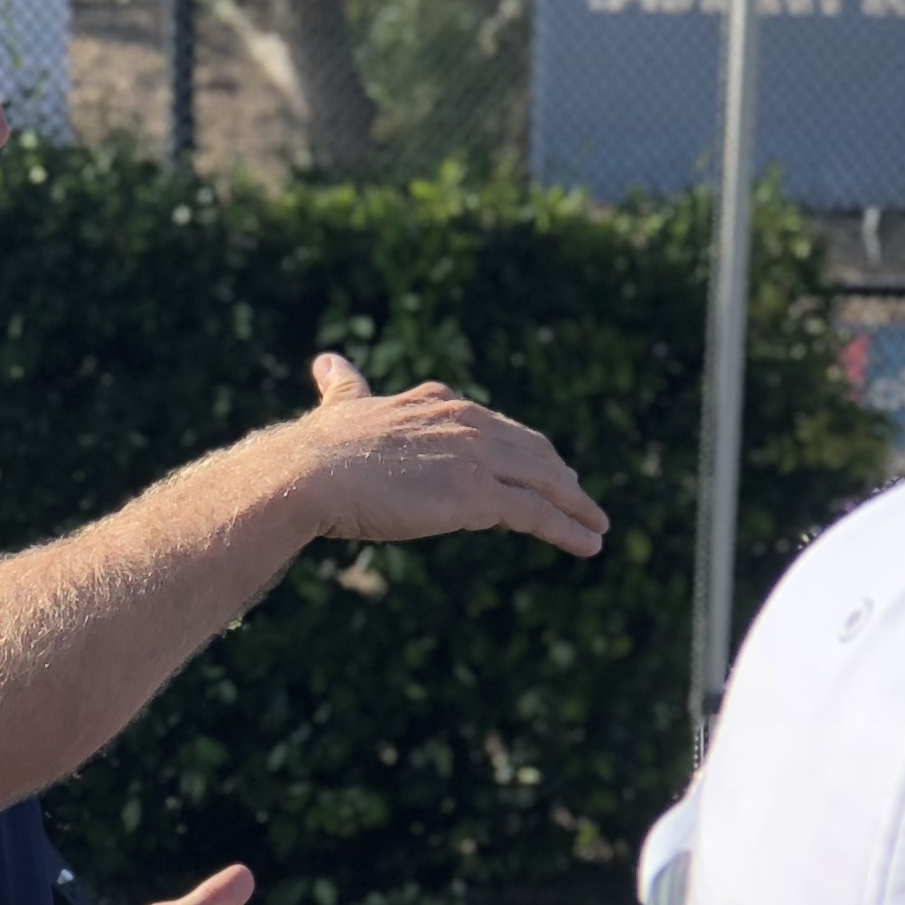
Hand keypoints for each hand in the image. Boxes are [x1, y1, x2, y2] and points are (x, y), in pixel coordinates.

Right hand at [288, 355, 607, 556]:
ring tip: (595, 526)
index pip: (496, 425)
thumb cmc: (317, 449)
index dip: (522, 447)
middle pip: (532, 450)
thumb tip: (326, 360)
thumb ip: (344, 386)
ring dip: (576, 506)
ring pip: (544, 482)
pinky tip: (588, 544)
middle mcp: (466, 421)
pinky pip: (538, 514)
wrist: (309, 474)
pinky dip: (569, 529)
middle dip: (559, 475)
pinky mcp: (479, 494)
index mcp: (438, 402)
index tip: (539, 463)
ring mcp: (477, 457)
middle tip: (579, 496)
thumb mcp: (340, 407)